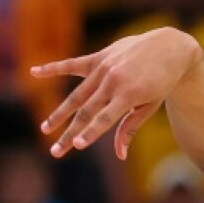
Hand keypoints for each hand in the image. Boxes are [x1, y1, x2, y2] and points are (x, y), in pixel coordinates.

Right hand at [32, 28, 201, 159]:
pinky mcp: (100, 57)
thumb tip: (119, 155)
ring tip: (45, 128)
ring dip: (60, 113)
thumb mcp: (151, 105)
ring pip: (77, 94)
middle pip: (85, 111)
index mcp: (129, 94)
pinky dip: (53, 68)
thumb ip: (130, 127)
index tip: (77, 146)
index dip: (90, 133)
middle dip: (69, 133)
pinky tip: (34, 72)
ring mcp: (105, 68)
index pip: (105, 119)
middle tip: (55, 151)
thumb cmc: (162, 81)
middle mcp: (114, 81)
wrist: (169, 47)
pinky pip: (73, 64)